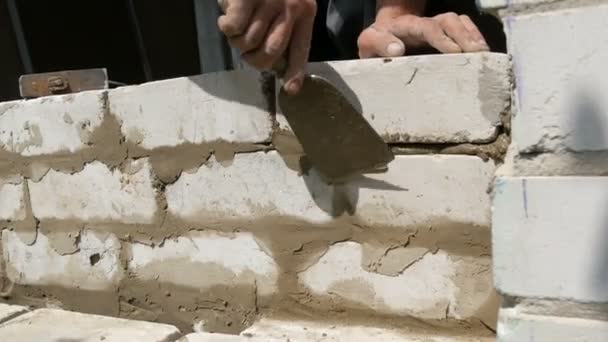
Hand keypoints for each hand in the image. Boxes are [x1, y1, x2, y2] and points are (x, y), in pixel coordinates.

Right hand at [217, 0, 316, 93]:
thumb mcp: (284, 5)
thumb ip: (283, 32)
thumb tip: (276, 67)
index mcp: (305, 10)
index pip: (301, 48)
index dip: (295, 71)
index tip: (291, 90)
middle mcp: (291, 6)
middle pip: (271, 52)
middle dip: (253, 58)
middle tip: (246, 51)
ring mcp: (269, 1)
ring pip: (248, 42)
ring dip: (237, 40)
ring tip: (238, 25)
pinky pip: (233, 29)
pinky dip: (226, 26)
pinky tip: (228, 15)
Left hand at [357, 12, 489, 57]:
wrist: (381, 37)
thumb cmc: (376, 45)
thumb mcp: (368, 46)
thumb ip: (378, 45)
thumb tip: (397, 49)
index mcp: (404, 26)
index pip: (426, 26)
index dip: (441, 37)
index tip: (453, 51)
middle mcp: (424, 23)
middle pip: (448, 20)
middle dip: (463, 36)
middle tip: (476, 54)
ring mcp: (436, 26)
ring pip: (458, 22)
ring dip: (472, 37)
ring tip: (483, 55)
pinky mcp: (444, 33)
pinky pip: (464, 27)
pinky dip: (475, 37)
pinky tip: (483, 53)